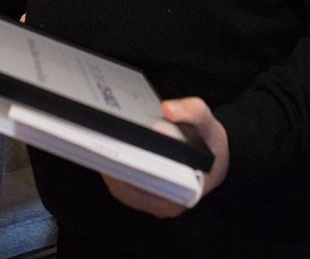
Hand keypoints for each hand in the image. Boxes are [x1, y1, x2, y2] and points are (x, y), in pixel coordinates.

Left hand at [101, 97, 228, 217]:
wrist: (215, 153)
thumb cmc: (210, 144)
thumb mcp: (208, 124)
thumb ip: (193, 112)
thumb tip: (168, 109)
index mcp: (182, 194)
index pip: (143, 191)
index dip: (122, 173)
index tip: (109, 152)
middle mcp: (164, 202)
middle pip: (126, 188)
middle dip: (109, 164)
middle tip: (94, 139)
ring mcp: (151, 197)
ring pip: (120, 184)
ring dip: (106, 163)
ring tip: (94, 138)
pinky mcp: (142, 188)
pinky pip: (121, 178)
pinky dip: (112, 161)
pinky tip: (104, 143)